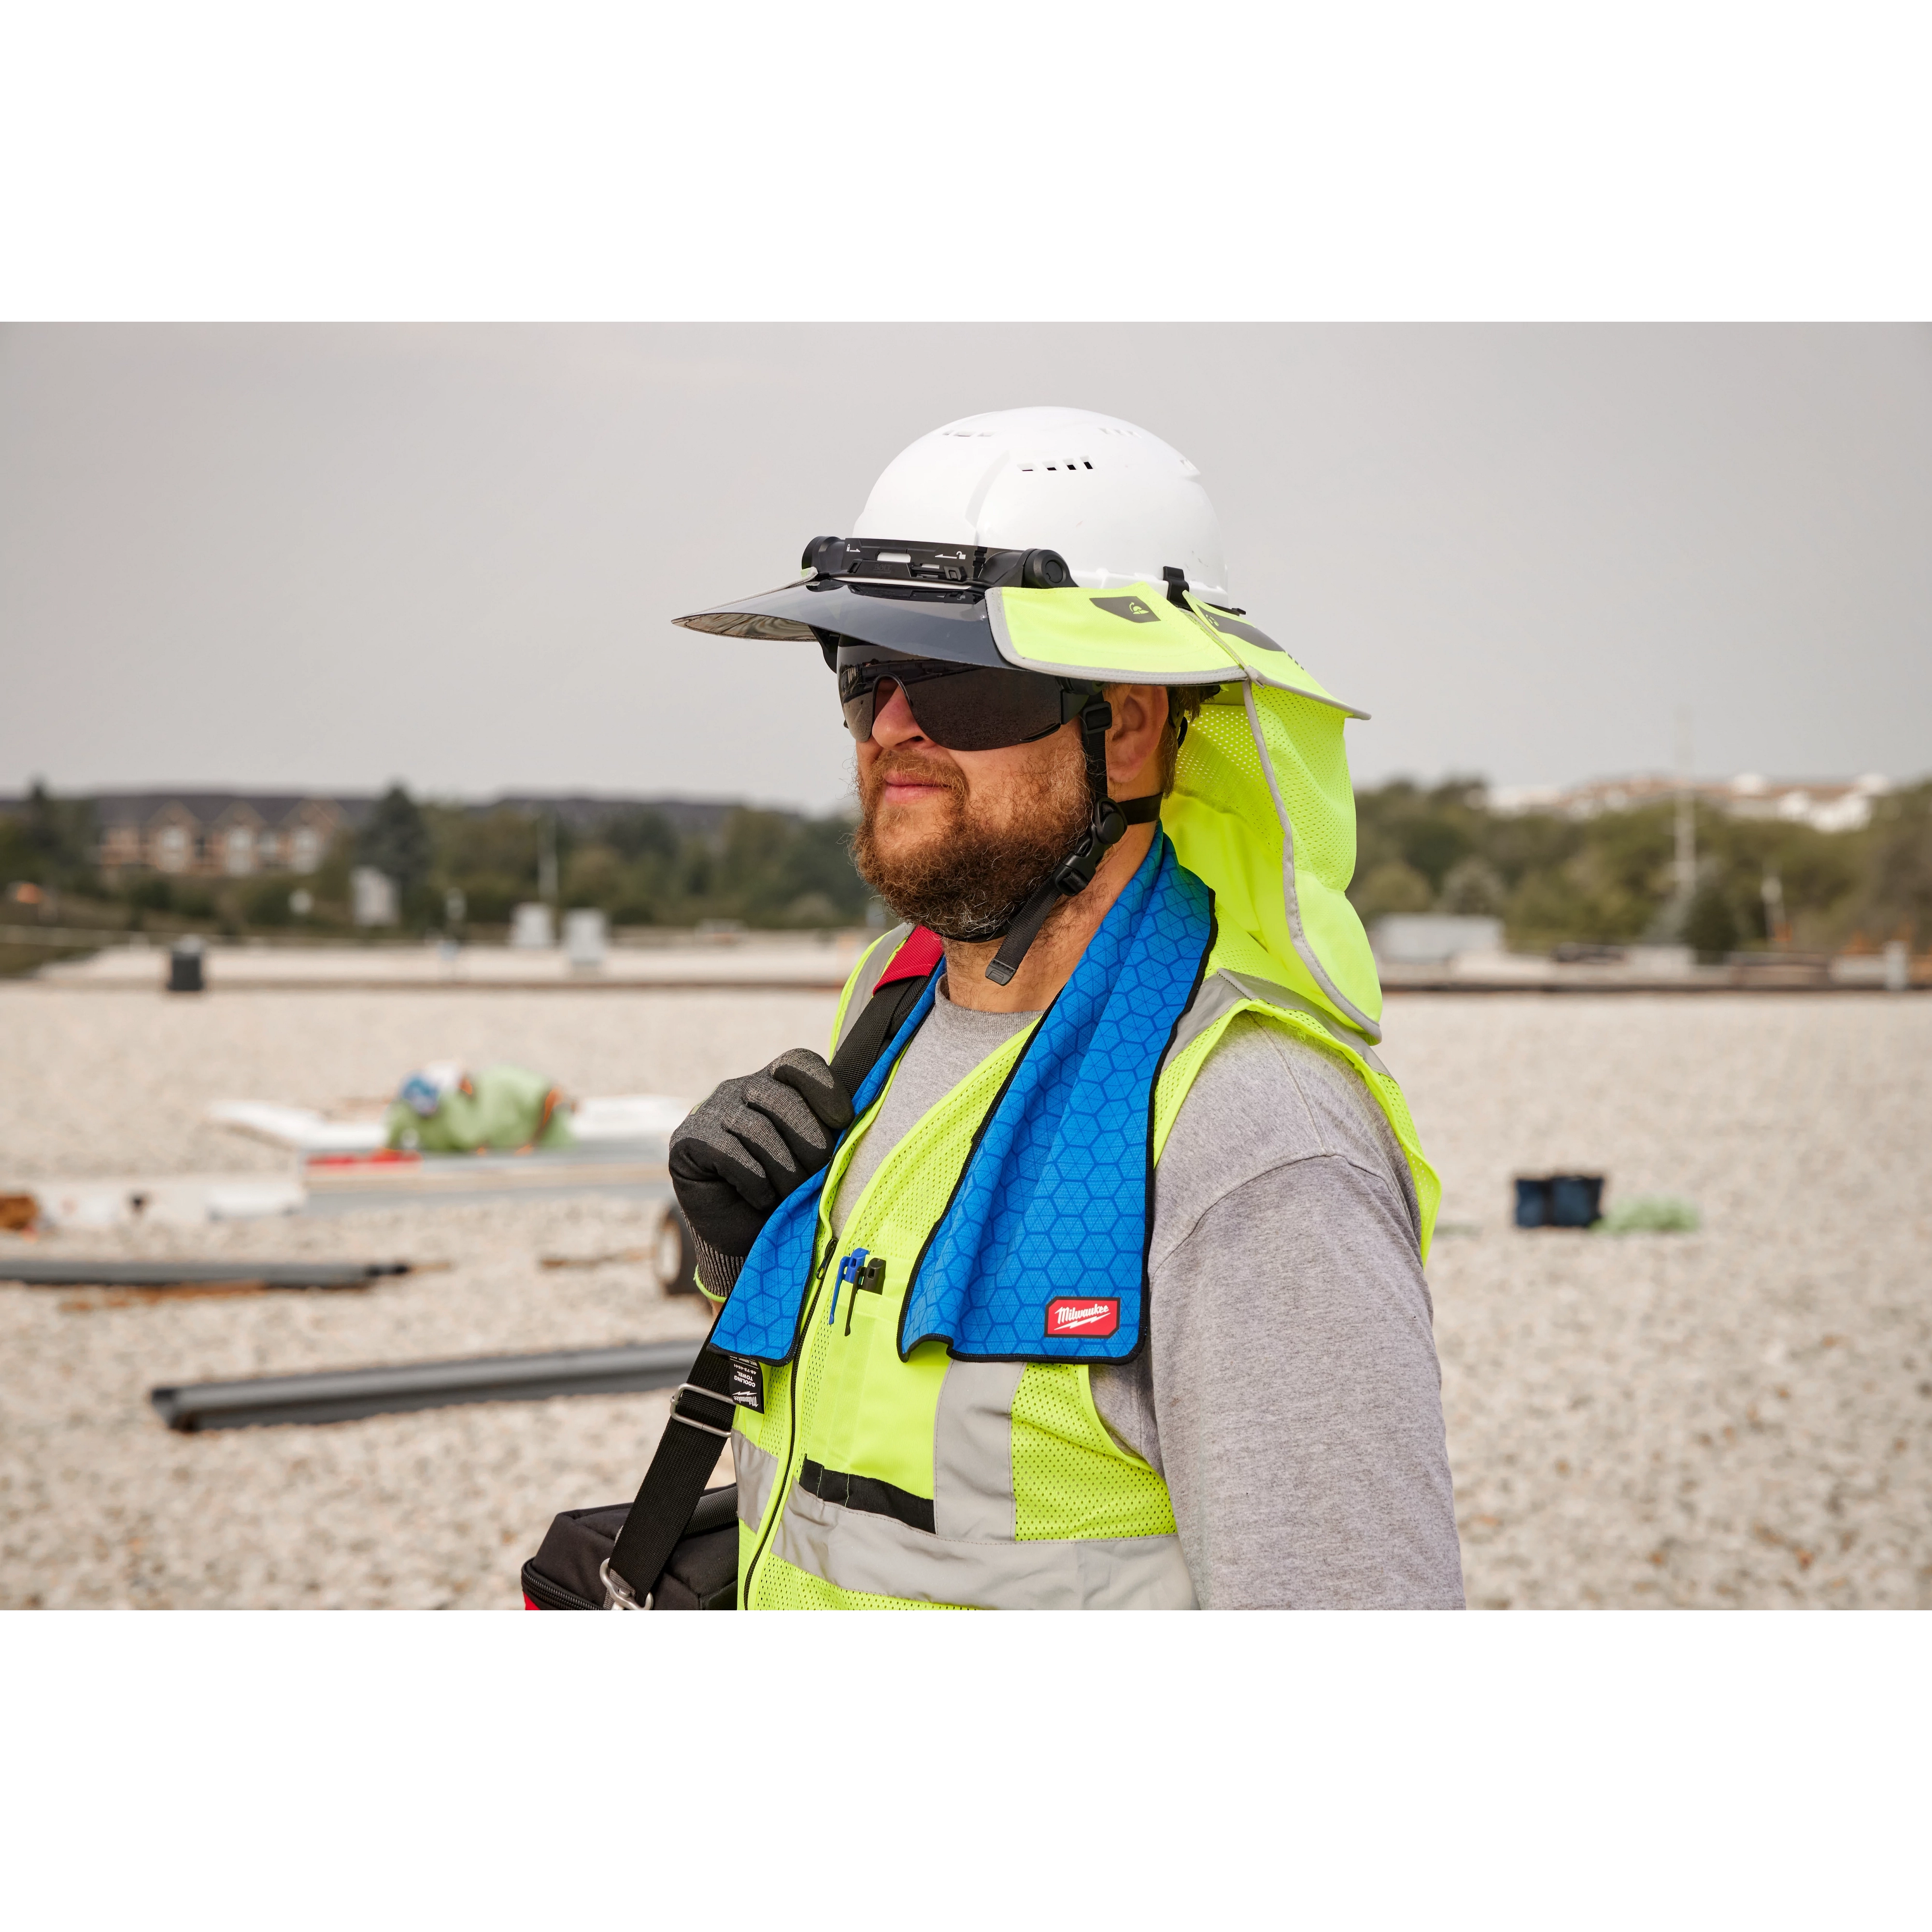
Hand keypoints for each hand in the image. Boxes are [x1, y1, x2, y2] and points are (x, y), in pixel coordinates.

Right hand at [668, 1049, 854, 1258]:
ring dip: (785, 1172)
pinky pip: (730, 1152)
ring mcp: (711, 1110)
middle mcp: (741, 1089)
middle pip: (784, 1099)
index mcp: (776, 1083)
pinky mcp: (687, 1138)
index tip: (844, 1122)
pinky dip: (754, 1182)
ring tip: (790, 1196)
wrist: (745, 1235)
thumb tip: (854, 1120)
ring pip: (759, 1130)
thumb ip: (830, 1131)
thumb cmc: (788, 1193)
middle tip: (817, 1177)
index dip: (825, 1088)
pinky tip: (759, 1197)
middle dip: (810, 1145)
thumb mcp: (817, 1159)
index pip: (799, 1063)